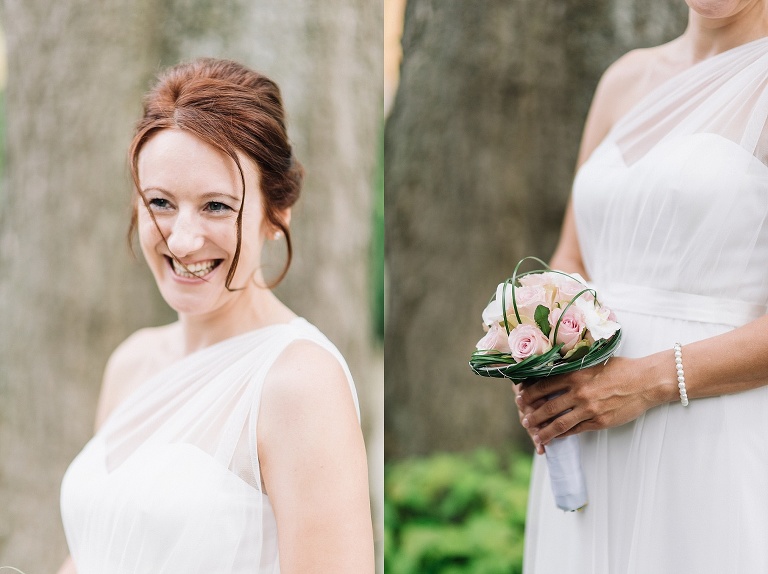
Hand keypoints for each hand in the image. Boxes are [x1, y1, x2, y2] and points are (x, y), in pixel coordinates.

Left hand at [516, 355, 670, 446]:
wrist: (645, 381)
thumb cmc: (621, 369)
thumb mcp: (593, 362)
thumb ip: (574, 368)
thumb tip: (554, 371)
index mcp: (575, 374)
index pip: (543, 385)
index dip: (529, 394)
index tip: (520, 398)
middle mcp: (579, 392)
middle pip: (547, 406)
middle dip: (532, 415)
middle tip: (524, 420)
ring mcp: (589, 409)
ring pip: (559, 423)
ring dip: (544, 430)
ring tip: (535, 435)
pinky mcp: (599, 421)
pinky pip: (575, 430)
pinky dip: (562, 435)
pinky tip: (555, 437)